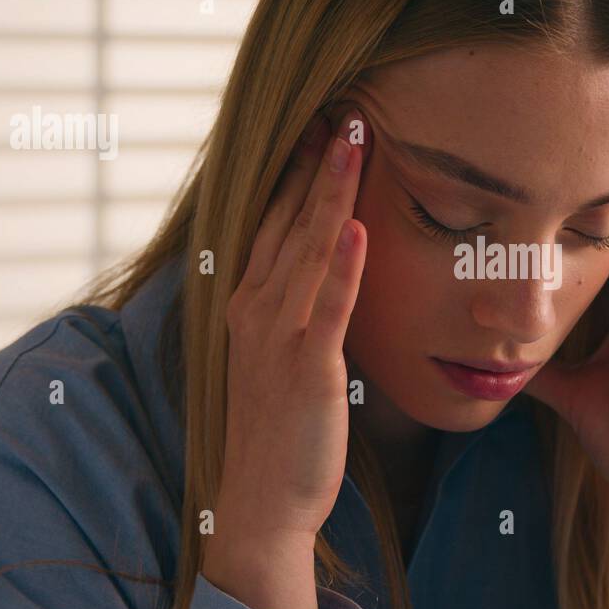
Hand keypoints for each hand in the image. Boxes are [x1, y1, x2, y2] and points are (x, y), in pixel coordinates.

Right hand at [202, 106, 368, 608]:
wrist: (262, 502)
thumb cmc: (278, 429)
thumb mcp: (278, 355)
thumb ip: (297, 307)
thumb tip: (326, 266)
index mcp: (249, 303)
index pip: (274, 221)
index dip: (296, 171)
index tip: (319, 123)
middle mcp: (257, 310)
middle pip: (288, 221)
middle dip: (314, 163)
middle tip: (341, 106)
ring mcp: (280, 338)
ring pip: (309, 250)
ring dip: (331, 192)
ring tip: (353, 139)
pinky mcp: (309, 370)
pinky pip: (329, 310)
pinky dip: (344, 267)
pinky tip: (360, 227)